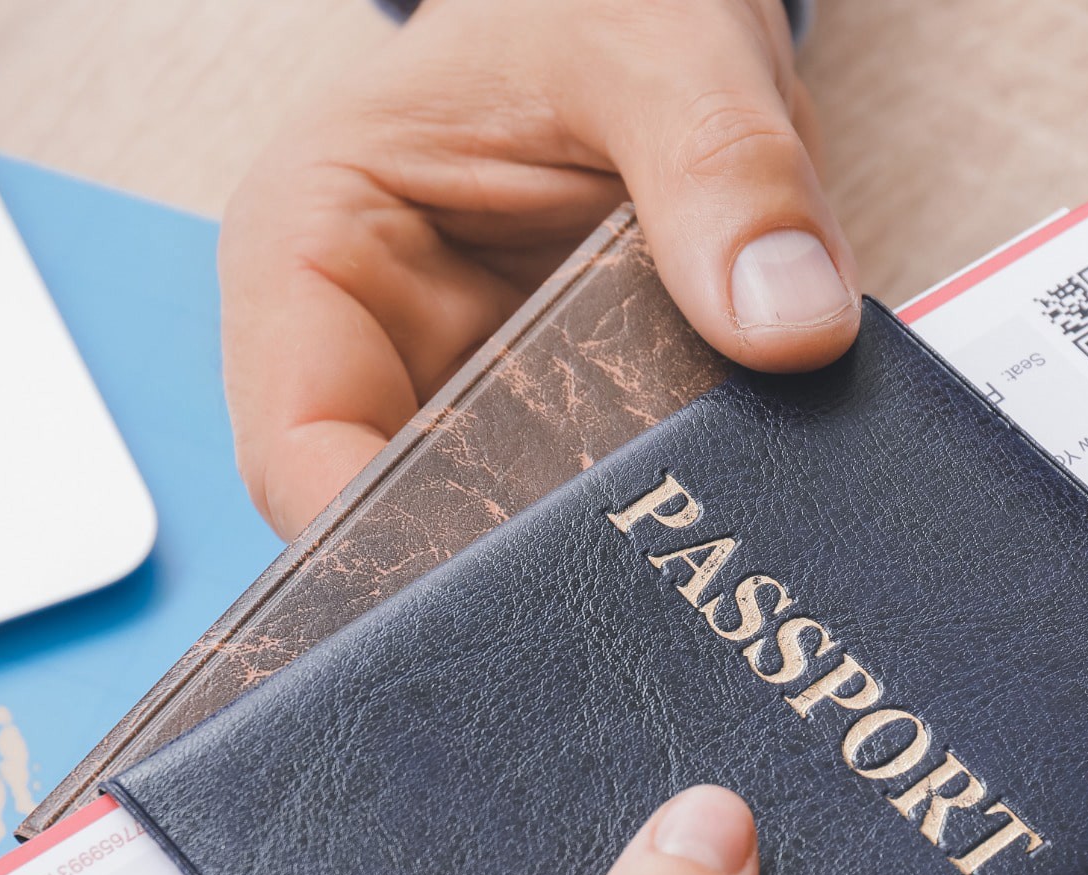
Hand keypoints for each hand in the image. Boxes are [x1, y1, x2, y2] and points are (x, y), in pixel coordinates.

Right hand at [219, 0, 857, 533]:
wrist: (639, 10)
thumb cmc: (595, 2)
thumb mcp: (663, 53)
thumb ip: (725, 177)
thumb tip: (791, 326)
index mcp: (312, 248)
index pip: (296, 453)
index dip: (380, 548)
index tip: (506, 589)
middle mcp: (365, 346)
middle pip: (390, 530)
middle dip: (499, 577)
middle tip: (619, 602)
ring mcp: (456, 399)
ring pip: (490, 543)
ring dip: (584, 561)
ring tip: (675, 575)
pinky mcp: (547, 428)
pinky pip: (583, 510)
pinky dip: (641, 527)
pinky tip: (705, 539)